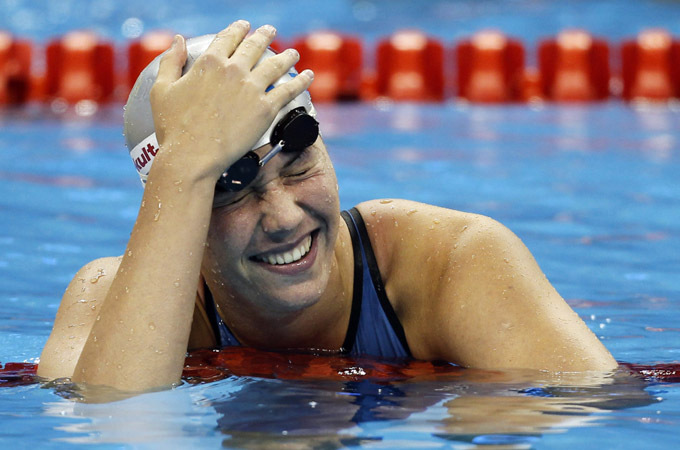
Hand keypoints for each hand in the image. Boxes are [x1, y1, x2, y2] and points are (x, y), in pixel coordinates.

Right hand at [148, 21, 313, 183]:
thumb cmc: (174, 127)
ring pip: (275, 65)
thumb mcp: (162, 89)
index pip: (227, 38)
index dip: (237, 30)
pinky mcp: (266, 109)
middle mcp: (233, 70)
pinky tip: (307, 76)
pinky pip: (289, 90)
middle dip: (264, 35)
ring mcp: (252, 88)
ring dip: (286, 56)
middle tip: (270, 31)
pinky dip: (300, 81)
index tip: (244, 26)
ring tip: (293, 53)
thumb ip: (170, 61)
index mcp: (209, 62)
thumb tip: (177, 39)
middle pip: (254, 46)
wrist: (193, 156)